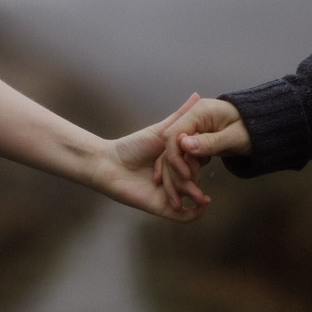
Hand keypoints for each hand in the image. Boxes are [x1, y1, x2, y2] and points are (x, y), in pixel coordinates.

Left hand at [91, 93, 210, 221]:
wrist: (109, 164)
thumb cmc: (131, 147)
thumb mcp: (162, 130)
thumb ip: (180, 116)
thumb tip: (197, 96)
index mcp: (176, 161)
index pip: (196, 162)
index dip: (200, 159)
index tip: (202, 151)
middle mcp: (175, 177)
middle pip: (194, 180)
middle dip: (197, 177)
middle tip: (191, 171)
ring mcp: (170, 193)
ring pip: (190, 197)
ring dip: (196, 194)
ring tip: (199, 192)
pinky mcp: (162, 207)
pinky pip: (184, 216)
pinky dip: (196, 212)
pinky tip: (202, 203)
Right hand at [156, 97, 251, 210]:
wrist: (263, 127)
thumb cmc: (254, 129)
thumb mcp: (234, 137)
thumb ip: (210, 141)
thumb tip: (184, 145)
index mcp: (199, 112)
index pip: (174, 133)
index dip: (175, 155)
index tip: (185, 175)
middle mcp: (192, 118)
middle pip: (171, 143)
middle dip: (175, 166)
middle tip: (187, 185)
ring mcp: (193, 129)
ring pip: (175, 151)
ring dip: (177, 171)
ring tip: (186, 190)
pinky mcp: (196, 139)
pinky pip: (184, 154)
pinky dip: (183, 168)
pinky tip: (187, 182)